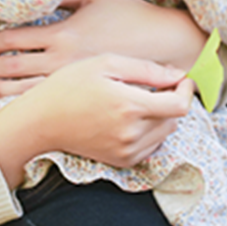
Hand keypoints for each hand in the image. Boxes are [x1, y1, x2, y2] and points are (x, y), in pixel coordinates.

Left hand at [0, 0, 206, 96]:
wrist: (163, 45)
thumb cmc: (131, 15)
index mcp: (63, 33)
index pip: (16, 38)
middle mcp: (63, 61)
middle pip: (14, 66)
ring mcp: (73, 80)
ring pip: (25, 88)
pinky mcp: (85, 92)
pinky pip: (48, 99)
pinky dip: (25, 100)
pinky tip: (14, 102)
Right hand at [0, 53, 195, 186]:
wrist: (39, 122)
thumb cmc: (68, 86)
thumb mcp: (105, 64)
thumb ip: (146, 70)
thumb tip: (178, 75)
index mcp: (130, 106)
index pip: (180, 106)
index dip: (187, 91)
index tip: (181, 79)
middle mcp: (132, 133)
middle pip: (175, 119)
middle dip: (172, 100)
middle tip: (155, 86)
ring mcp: (126, 150)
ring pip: (165, 133)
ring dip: (162, 116)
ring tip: (139, 100)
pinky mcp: (121, 161)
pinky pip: (151, 146)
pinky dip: (150, 132)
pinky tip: (131, 118)